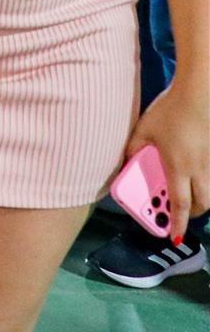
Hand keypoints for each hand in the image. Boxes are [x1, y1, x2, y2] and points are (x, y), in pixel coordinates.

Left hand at [125, 83, 209, 241]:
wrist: (199, 93)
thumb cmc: (169, 111)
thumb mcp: (143, 130)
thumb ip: (134, 149)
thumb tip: (129, 163)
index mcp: (179, 167)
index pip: (179, 204)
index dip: (176, 223)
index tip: (173, 237)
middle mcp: (200, 169)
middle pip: (202, 203)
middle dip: (191, 213)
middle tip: (178, 213)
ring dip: (202, 199)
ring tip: (188, 195)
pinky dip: (207, 182)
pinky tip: (196, 174)